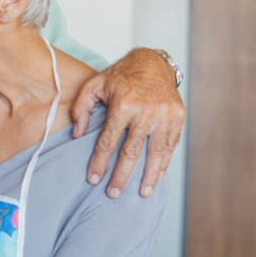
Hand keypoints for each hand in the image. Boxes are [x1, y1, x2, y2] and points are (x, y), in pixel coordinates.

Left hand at [71, 48, 184, 197]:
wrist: (153, 62)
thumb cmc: (120, 76)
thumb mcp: (93, 85)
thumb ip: (81, 109)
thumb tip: (78, 135)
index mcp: (123, 104)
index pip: (108, 142)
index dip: (99, 163)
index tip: (92, 179)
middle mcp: (146, 111)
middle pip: (131, 152)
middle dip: (121, 176)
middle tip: (112, 193)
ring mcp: (164, 115)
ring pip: (155, 152)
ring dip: (148, 176)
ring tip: (141, 194)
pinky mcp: (178, 117)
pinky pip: (170, 145)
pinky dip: (164, 163)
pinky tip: (156, 177)